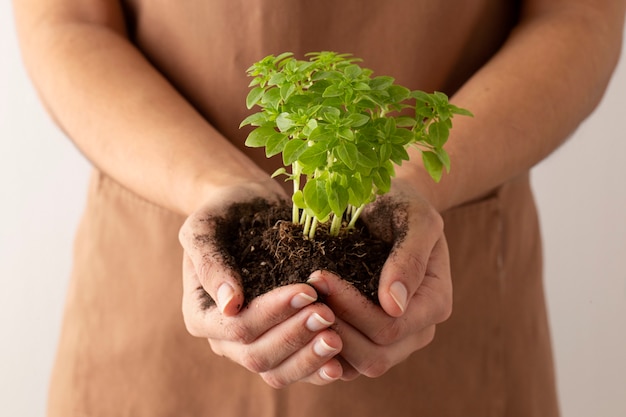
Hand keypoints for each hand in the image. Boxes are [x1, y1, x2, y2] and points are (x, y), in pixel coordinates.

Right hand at [179, 180, 343, 386]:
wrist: (249, 209)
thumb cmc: (225, 213)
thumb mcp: (207, 227)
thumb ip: (211, 263)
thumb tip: (229, 306)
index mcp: (201, 315)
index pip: (238, 327)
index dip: (274, 313)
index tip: (308, 291)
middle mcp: (223, 339)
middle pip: (258, 356)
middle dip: (295, 336)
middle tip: (329, 314)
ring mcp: (252, 345)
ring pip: (277, 372)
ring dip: (309, 357)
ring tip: (338, 337)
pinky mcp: (278, 344)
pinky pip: (295, 369)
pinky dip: (317, 368)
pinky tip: (341, 360)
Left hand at [307, 180, 451, 379]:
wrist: (387, 203)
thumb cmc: (401, 204)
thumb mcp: (414, 218)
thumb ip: (410, 258)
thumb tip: (394, 305)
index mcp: (434, 302)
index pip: (391, 326)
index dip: (352, 308)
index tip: (319, 276)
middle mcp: (418, 329)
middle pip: (376, 355)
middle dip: (336, 326)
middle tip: (305, 293)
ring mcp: (396, 340)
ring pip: (360, 366)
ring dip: (326, 340)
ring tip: (302, 305)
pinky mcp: (371, 339)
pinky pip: (348, 363)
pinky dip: (324, 350)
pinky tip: (303, 320)